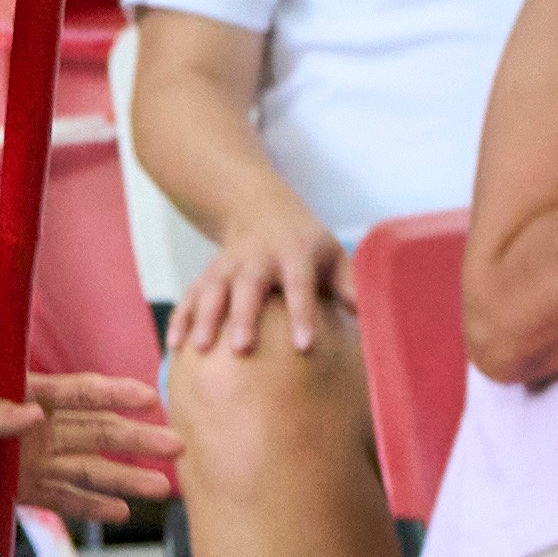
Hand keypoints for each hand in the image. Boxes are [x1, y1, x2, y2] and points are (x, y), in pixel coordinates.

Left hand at [0, 369, 185, 526]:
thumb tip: (32, 416)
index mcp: (25, 396)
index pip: (79, 391)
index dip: (115, 392)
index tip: (149, 395)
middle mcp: (38, 428)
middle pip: (97, 432)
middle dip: (138, 440)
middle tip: (178, 446)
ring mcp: (34, 460)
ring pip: (90, 469)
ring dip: (126, 479)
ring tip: (163, 488)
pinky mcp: (24, 488)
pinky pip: (66, 497)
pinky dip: (92, 505)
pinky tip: (121, 512)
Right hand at [174, 211, 347, 359]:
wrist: (259, 207)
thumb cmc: (307, 243)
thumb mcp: (333, 256)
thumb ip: (352, 287)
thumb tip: (381, 322)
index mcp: (295, 253)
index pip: (299, 285)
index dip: (301, 314)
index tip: (304, 346)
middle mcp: (258, 257)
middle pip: (249, 286)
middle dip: (244, 316)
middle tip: (242, 349)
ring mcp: (228, 264)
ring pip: (213, 289)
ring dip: (206, 317)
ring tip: (202, 349)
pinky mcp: (207, 274)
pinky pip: (190, 295)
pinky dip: (181, 318)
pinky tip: (176, 346)